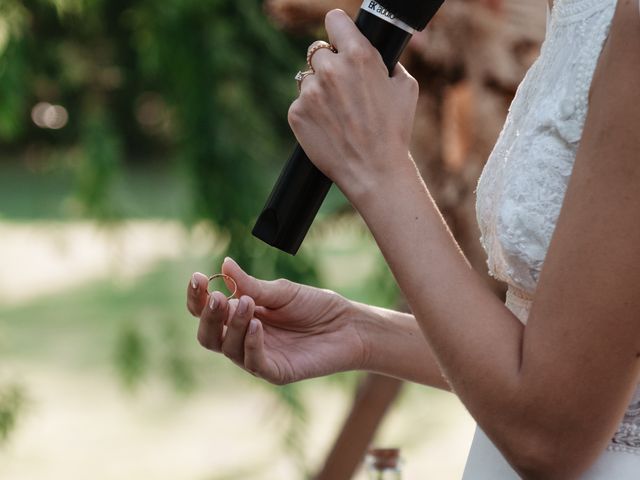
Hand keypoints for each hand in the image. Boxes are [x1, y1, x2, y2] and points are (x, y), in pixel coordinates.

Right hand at [186, 257, 366, 384]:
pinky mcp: (275, 371)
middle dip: (207, 316)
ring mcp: (257, 356)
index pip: (208, 310)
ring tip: (247, 303)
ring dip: (233, 324)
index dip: (198, 297)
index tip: (198, 278)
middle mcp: (244, 338)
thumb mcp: (281, 291)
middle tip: (217, 297)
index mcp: (241, 315)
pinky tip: (256, 325)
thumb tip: (223, 265)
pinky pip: (253, 362)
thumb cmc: (315, 306)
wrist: (348, 325)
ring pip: (227, 347)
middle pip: (208, 335)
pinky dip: (250, 344)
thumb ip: (252, 285)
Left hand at [288, 9, 418, 200]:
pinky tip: (328, 127)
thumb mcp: (405, 87)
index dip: (339, 30)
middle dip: (331, 66)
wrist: (374, 171)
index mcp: (358, 56)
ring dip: (319, 91)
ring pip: (308, 78)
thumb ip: (387, 62)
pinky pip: (300, 103)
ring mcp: (310, 92)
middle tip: (344, 90)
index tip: (340, 39)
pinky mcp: (297, 113)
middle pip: (319, 52)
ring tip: (339, 114)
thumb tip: (376, 53)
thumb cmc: (394, 130)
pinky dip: (311, 113)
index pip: (334, 20)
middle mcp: (330, 69)